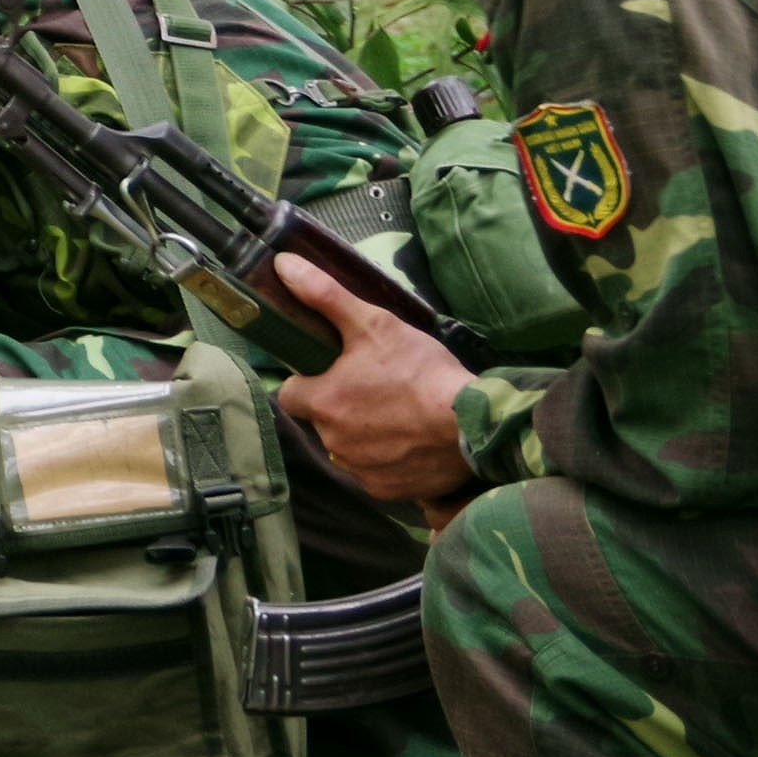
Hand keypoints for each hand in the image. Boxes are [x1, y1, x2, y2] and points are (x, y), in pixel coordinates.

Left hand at [273, 264, 483, 506]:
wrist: (475, 425)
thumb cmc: (421, 372)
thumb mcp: (373, 323)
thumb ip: (325, 296)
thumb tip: (283, 265)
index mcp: (321, 404)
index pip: (290, 394)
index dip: (308, 381)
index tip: (331, 372)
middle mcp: (332, 443)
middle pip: (322, 420)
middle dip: (341, 405)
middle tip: (376, 387)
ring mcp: (360, 470)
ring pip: (349, 448)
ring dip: (364, 433)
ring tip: (399, 413)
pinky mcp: (388, 491)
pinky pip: (376, 473)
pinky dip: (389, 459)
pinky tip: (413, 441)